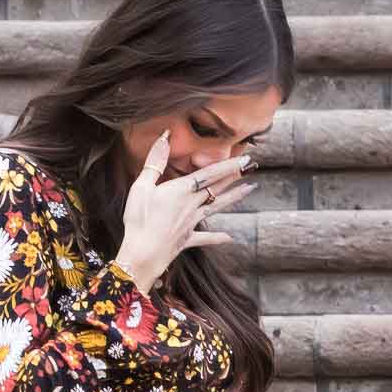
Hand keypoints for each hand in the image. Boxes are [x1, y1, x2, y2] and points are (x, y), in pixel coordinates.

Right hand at [115, 133, 256, 289]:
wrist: (142, 255)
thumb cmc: (139, 219)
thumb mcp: (142, 186)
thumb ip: (155, 161)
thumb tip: (165, 136)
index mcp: (181, 191)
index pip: (210, 174)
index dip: (228, 165)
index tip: (245, 158)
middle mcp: (191, 205)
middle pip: (217, 188)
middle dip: (234, 176)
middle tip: (251, 167)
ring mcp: (191, 223)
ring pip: (216, 207)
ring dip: (233, 197)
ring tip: (250, 189)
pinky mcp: (186, 239)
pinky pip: (205, 238)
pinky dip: (217, 238)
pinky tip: (229, 237)